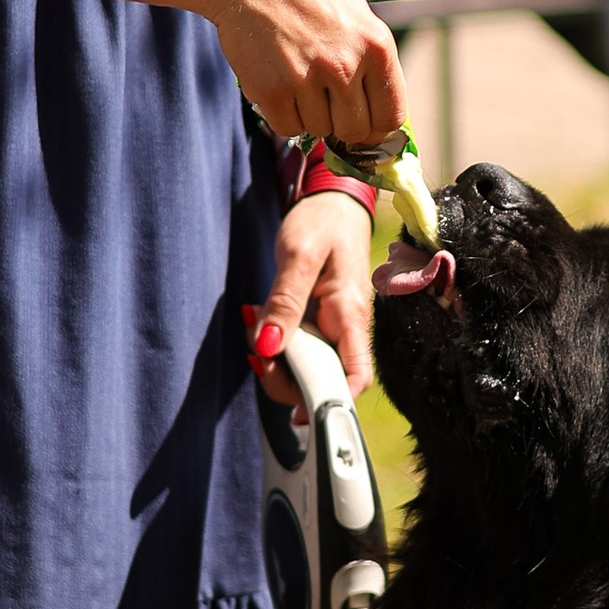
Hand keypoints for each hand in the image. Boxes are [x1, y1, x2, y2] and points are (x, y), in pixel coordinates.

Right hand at [205, 0, 404, 148]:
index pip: (391, 117)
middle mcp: (345, 64)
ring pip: (319, 130)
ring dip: (310, 114)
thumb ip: (372, 61)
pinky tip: (280, 84)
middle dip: (341, 122)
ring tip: (298, 75)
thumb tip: (380, 111)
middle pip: (354, 131)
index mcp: (376, 45)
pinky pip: (288, 127)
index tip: (365, 125)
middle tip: (326, 99)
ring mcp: (307, 78)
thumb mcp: (356, 13)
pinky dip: (284, 114)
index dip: (377, 128)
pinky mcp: (271, 89)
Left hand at [255, 190, 375, 397]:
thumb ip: (284, 302)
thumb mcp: (299, 256)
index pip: (357, 377)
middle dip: (286, 380)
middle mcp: (345, 327)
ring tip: (251, 329)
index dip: (333, 401)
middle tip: (256, 355)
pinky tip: (256, 325)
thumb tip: (268, 347)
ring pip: (306, 365)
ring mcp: (331, 326)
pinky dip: (272, 343)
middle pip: (325, 379)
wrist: (331, 199)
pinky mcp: (316, 320)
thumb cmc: (323, 221)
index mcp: (351, 315)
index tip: (299, 409)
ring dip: (275, 360)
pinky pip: (297, 346)